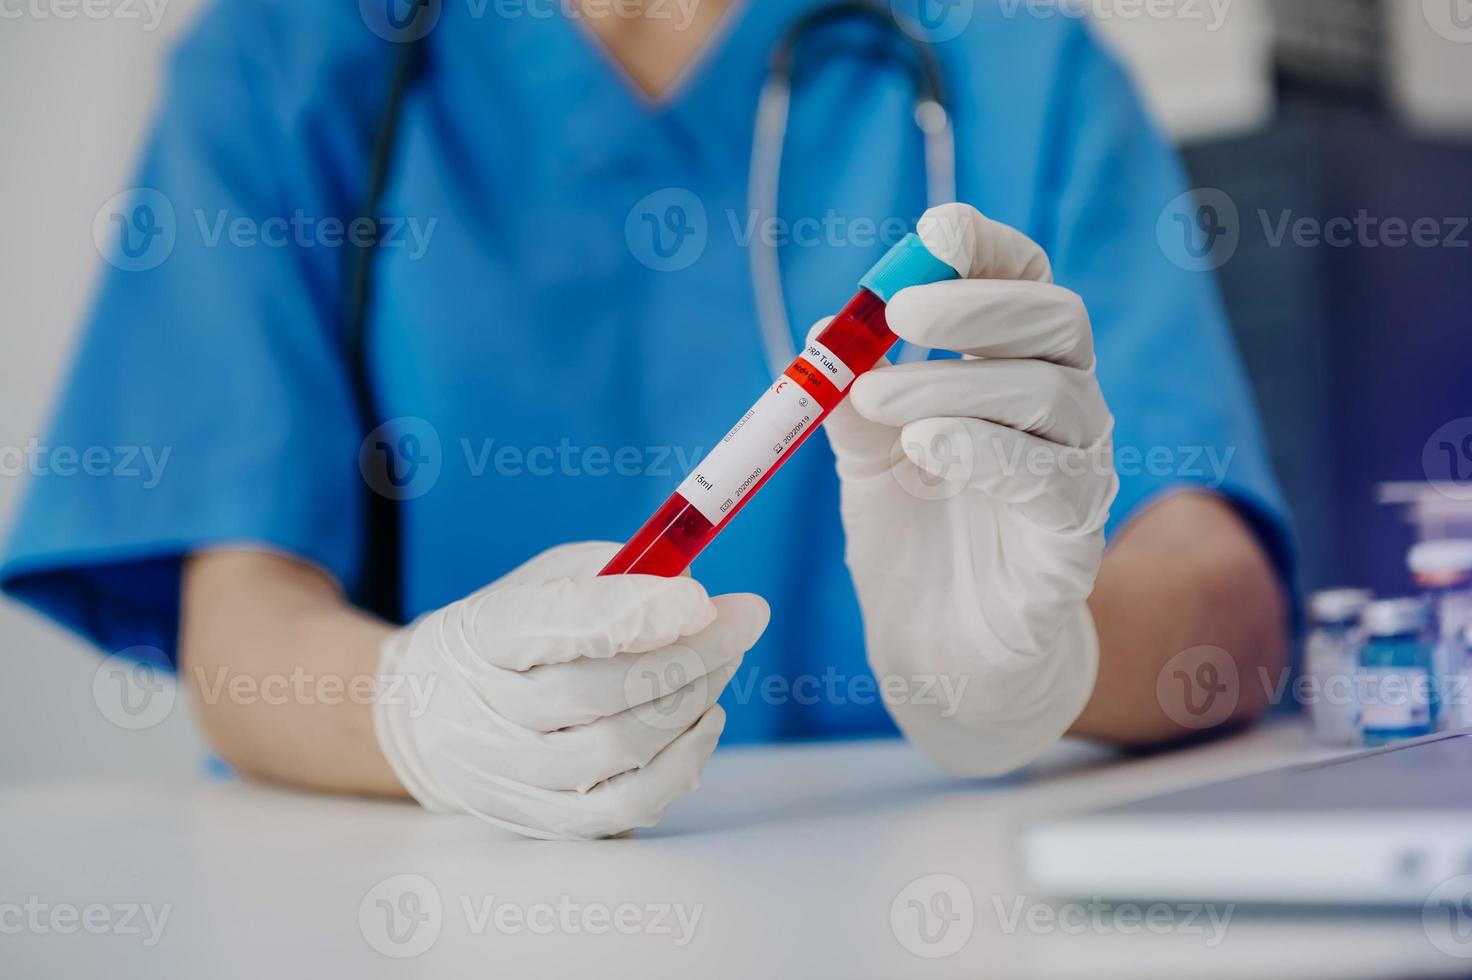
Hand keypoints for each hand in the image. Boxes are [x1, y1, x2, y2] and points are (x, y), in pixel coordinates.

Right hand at [374, 541, 768, 838]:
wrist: (429, 717)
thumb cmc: (508, 635)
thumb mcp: (543, 579)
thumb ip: (615, 573)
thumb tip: (695, 595)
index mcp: (478, 634)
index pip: (553, 624)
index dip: (635, 611)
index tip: (701, 598)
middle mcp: (483, 712)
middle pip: (598, 691)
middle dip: (691, 652)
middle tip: (742, 621)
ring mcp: (512, 777)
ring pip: (621, 749)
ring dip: (694, 701)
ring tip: (724, 661)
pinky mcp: (545, 820)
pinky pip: (629, 804)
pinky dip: (683, 761)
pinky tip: (704, 719)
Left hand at [821, 203, 1117, 775]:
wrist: (941, 655)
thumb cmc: (915, 543)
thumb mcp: (867, 461)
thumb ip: (850, 402)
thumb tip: (815, 336)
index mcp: (1013, 375)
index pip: (1026, 285)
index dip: (990, 249)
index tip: (937, 231)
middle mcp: (1063, 413)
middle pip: (1056, 323)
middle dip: (976, 304)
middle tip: (897, 313)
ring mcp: (1078, 474)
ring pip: (1055, 394)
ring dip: (956, 383)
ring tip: (877, 398)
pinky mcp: (1074, 541)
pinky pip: (1054, 480)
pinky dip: (988, 451)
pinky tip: (927, 447)